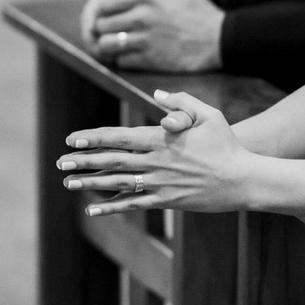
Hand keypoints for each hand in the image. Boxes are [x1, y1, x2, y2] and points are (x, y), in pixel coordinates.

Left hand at [56, 90, 253, 215]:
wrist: (244, 179)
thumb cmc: (226, 144)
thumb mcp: (208, 114)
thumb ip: (181, 103)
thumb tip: (157, 95)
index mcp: (162, 139)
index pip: (119, 137)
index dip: (94, 138)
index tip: (73, 138)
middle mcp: (156, 162)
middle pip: (112, 161)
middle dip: (83, 160)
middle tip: (60, 161)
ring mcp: (160, 184)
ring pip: (117, 183)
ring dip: (90, 183)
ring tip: (68, 182)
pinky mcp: (167, 201)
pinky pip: (134, 204)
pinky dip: (111, 207)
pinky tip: (93, 210)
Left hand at [88, 0, 224, 72]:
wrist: (218, 40)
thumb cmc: (198, 8)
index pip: (106, 2)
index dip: (102, 7)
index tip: (107, 11)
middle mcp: (142, 18)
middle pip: (102, 23)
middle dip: (103, 25)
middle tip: (110, 27)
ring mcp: (145, 40)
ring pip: (107, 44)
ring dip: (108, 44)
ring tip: (115, 42)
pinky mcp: (150, 61)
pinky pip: (121, 61)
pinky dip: (122, 58)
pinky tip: (129, 53)